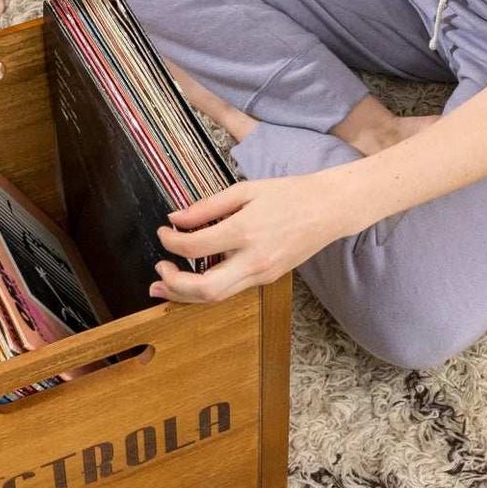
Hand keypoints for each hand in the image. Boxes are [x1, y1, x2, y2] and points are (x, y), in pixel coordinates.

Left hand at [149, 172, 359, 305]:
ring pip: (217, 297)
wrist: (328, 209)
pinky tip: (193, 279)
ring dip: (185, 295)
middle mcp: (254, 260)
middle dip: (174, 285)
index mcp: (245, 231)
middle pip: (205, 289)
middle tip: (158, 269)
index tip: (163, 231)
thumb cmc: (287, 193)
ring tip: (163, 285)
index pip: (194, 247)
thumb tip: (175, 219)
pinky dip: (207, 288)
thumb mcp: (244, 190)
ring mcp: (263, 274)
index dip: (170, 242)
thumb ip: (207, 207)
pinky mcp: (268, 279)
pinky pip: (231, 290)